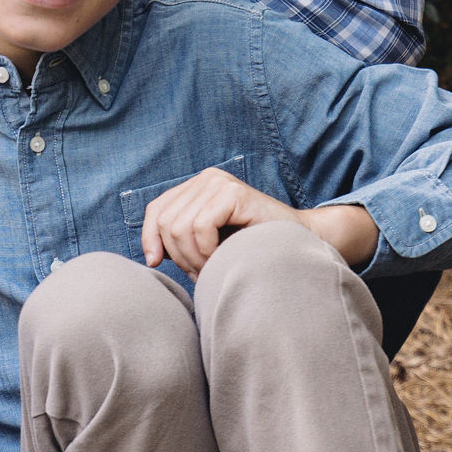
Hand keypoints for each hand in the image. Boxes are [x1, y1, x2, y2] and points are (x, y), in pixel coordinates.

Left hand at [140, 169, 378, 275]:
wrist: (302, 243)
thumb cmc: (254, 250)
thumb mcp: (211, 245)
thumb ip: (184, 242)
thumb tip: (150, 258)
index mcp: (196, 188)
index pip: (157, 210)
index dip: (150, 238)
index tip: (155, 264)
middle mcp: (206, 179)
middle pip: (166, 222)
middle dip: (180, 256)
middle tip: (203, 272)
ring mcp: (219, 182)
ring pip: (180, 227)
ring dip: (194, 258)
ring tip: (215, 267)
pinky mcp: (233, 192)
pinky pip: (199, 226)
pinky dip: (206, 250)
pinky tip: (222, 257)